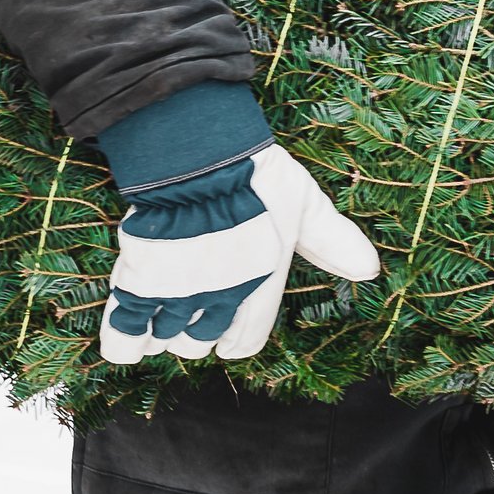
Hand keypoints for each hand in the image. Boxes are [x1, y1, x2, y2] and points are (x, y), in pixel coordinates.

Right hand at [100, 143, 379, 365]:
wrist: (198, 149)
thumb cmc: (256, 173)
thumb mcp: (306, 204)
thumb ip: (333, 242)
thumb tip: (370, 271)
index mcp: (260, 285)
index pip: (246, 341)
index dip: (233, 337)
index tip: (224, 327)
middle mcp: (220, 300)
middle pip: (200, 342)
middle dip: (195, 328)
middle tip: (189, 300)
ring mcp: (178, 294)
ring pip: (166, 339)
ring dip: (161, 328)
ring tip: (159, 304)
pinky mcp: (137, 281)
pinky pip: (123, 334)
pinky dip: (123, 344)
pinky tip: (126, 342)